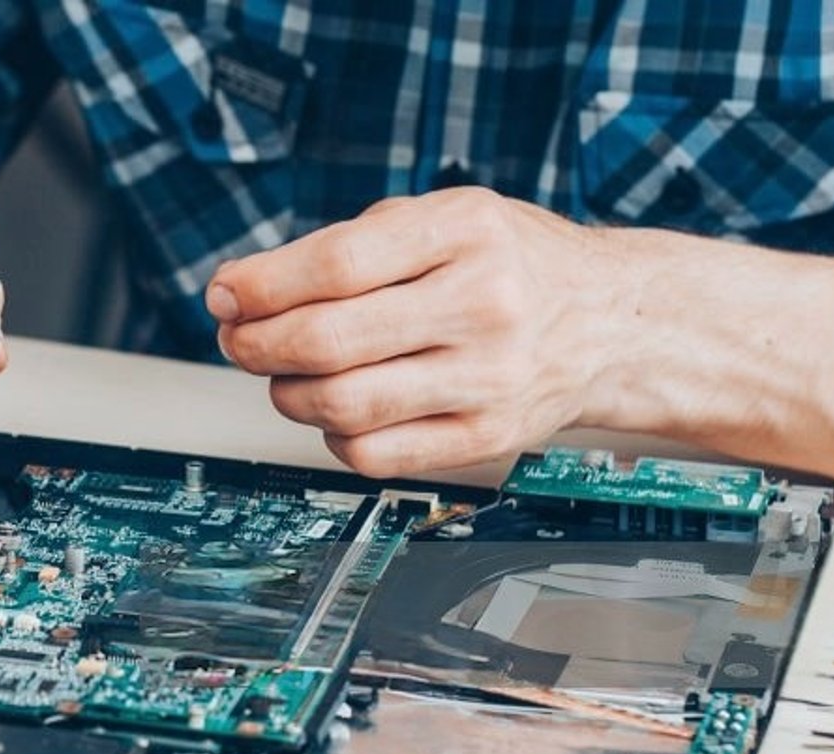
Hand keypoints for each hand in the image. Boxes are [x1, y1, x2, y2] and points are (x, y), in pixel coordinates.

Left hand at [207, 187, 639, 476]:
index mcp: (466, 231)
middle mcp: (484, 304)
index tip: (223, 295)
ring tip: (284, 375)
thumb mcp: (441, 218)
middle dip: (256, 345)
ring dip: (286, 393)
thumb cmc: (505, 263)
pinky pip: (373, 455)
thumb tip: (238, 292)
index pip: (337, 265)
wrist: (610, 322)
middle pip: (328, 341)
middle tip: (236, 340)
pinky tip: (336, 410)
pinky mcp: (487, 438)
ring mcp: (490, 378)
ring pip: (342, 405)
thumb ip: (347, 247)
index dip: (261, 286)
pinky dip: (332, 436)